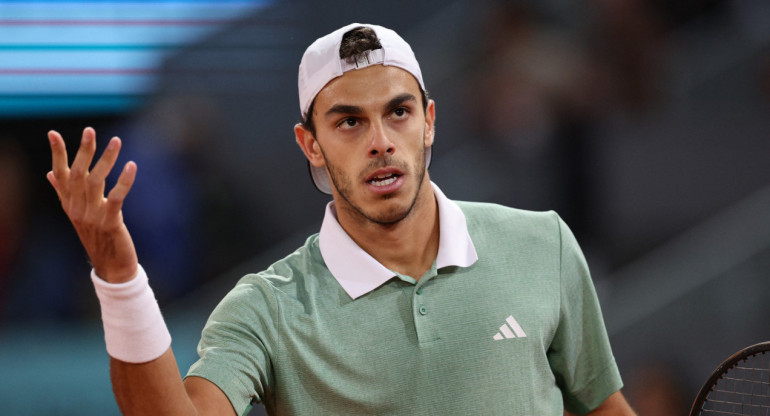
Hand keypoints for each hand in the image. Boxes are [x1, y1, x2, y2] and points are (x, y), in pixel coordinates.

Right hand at [47, 127, 138, 282]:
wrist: (111, 266)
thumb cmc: (97, 236)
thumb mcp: (78, 213)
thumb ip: (64, 192)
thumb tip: (50, 173)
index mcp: (68, 204)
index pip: (60, 174)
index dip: (57, 154)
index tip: (53, 133)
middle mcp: (76, 209)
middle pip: (78, 174)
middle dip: (84, 150)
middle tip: (90, 130)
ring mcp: (92, 217)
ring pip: (96, 182)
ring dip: (107, 160)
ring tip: (117, 141)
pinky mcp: (110, 223)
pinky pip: (116, 198)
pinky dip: (124, 181)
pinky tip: (131, 165)